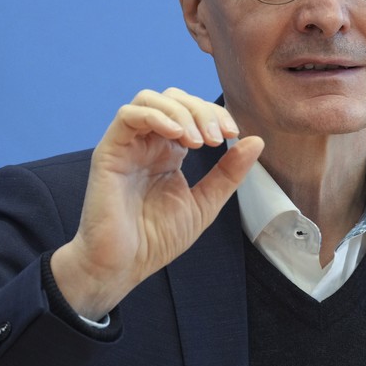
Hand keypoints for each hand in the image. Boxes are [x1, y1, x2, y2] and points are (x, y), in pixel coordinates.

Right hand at [50, 88, 263, 319]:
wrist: (123, 266)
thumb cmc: (156, 239)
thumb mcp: (205, 203)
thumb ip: (228, 173)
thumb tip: (256, 141)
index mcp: (168, 151)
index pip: (191, 111)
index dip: (214, 114)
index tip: (234, 133)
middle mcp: (147, 143)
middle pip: (172, 99)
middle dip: (200, 110)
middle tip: (217, 137)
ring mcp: (127, 145)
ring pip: (150, 99)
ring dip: (180, 111)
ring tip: (198, 140)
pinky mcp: (109, 151)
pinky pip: (128, 116)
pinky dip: (156, 117)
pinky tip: (177, 135)